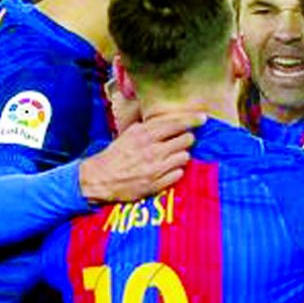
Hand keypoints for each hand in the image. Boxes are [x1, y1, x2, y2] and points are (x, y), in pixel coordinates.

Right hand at [79, 112, 205, 203]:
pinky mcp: (157, 184)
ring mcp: (156, 168)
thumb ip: (149, 125)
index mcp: (145, 134)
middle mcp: (153, 150)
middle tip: (180, 140)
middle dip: (186, 138)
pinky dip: (175, 170)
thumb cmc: (116, 154)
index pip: (176, 123)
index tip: (202, 118)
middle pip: (186, 139)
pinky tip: (166, 169)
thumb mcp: (130, 133)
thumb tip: (169, 118)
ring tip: (170, 156)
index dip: (192, 119)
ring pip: (185, 157)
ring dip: (181, 155)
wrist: (101, 178)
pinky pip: (179, 174)